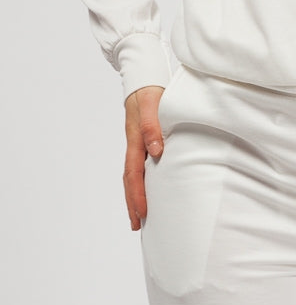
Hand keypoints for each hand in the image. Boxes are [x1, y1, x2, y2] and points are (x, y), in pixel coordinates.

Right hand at [123, 85, 164, 230]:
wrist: (144, 80)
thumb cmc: (150, 93)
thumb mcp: (152, 106)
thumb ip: (153, 127)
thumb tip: (156, 151)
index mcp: (136, 140)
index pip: (134, 173)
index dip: (137, 194)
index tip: (142, 212)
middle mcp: (135, 145)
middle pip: (130, 179)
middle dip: (132, 202)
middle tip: (137, 224)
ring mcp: (138, 144)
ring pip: (133, 174)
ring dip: (135, 194)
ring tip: (140, 214)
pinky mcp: (142, 141)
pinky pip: (139, 165)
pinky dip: (141, 180)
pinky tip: (149, 188)